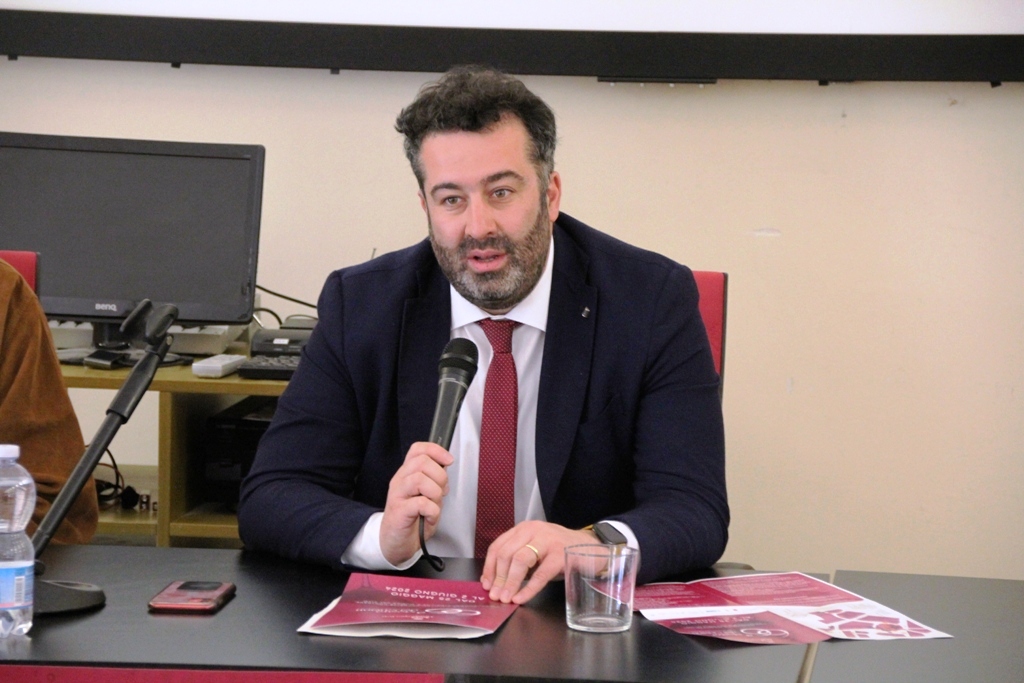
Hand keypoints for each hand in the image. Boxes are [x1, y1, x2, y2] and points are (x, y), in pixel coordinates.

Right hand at [379, 441, 452, 565]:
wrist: (397, 544)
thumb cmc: (414, 520)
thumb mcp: (428, 496)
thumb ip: (435, 481)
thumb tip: (445, 470)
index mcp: (408, 474)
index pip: (418, 450)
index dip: (435, 450)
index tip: (449, 461)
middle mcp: (400, 481)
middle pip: (421, 462)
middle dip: (439, 476)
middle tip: (441, 491)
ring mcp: (398, 495)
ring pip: (419, 479)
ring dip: (435, 493)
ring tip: (434, 505)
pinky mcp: (399, 511)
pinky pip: (421, 503)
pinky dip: (433, 511)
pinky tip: (430, 517)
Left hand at [480, 521, 596, 603]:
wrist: (592, 548)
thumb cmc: (560, 552)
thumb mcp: (535, 550)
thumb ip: (517, 560)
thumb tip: (496, 583)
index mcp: (523, 529)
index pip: (498, 546)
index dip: (489, 568)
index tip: (486, 585)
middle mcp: (533, 530)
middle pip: (506, 554)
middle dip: (499, 578)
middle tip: (496, 596)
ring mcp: (547, 541)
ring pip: (520, 561)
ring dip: (510, 582)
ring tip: (506, 598)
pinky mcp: (560, 555)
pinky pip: (540, 574)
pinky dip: (528, 589)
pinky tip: (522, 598)